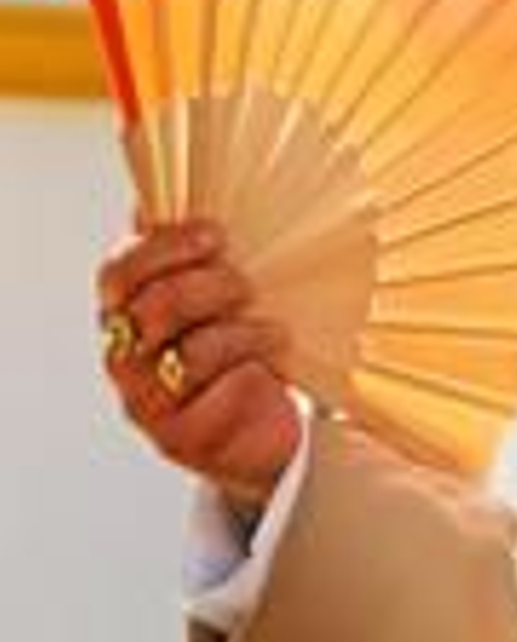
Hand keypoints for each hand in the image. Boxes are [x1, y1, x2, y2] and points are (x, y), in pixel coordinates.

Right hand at [97, 220, 300, 506]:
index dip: (164, 248)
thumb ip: (189, 253)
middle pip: (153, 309)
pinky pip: (214, 398)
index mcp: (122, 313)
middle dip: (209, 287)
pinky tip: (270, 366)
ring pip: (187, 354)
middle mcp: (124, 358)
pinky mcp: (180, 438)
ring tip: (273, 330)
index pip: (118, 273)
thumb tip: (160, 203)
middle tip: (246, 285)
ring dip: (240, 332)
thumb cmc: (238, 348)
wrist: (262, 429)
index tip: (215, 234)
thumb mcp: (217, 294)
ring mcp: (147, 402)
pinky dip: (248, 372)